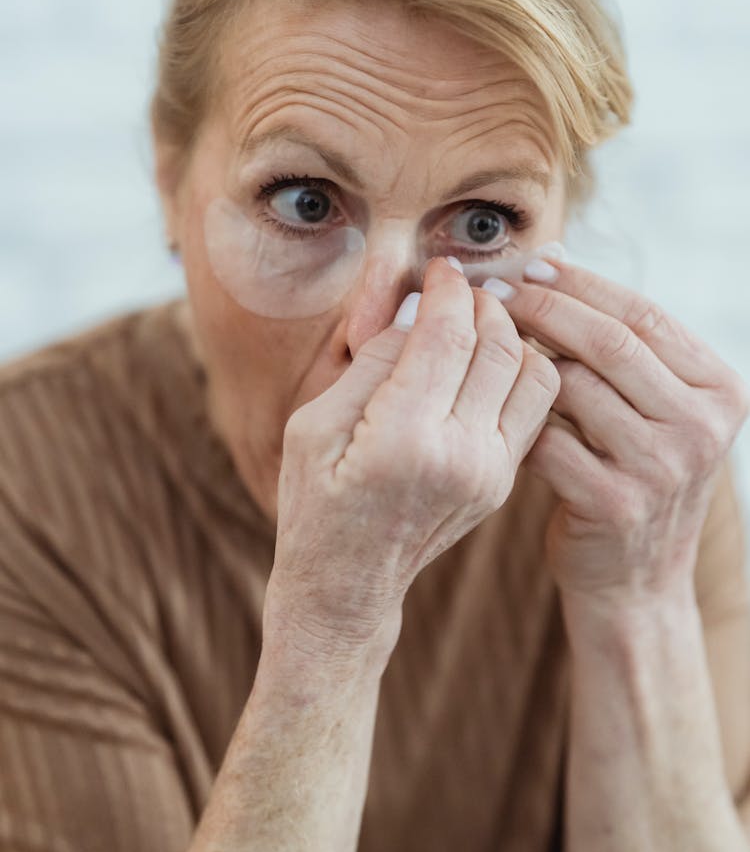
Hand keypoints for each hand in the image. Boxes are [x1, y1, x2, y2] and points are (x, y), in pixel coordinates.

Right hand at [265, 256, 559, 667]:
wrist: (348, 583)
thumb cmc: (315, 500)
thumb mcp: (313, 426)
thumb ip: (370, 363)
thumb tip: (418, 311)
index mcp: (404, 439)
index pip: (448, 335)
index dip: (447, 289)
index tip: (439, 268)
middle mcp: (460, 456)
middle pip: (500, 345)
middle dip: (484, 302)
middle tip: (461, 286)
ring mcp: (490, 473)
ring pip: (534, 372)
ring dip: (513, 333)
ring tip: (480, 318)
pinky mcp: (504, 481)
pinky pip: (534, 405)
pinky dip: (522, 368)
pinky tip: (492, 356)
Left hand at [498, 255, 749, 602]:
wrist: (635, 581)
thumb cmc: (631, 477)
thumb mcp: (653, 411)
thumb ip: (622, 348)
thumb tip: (556, 258)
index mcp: (719, 389)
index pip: (645, 315)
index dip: (582, 284)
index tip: (530, 265)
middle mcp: (702, 426)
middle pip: (611, 343)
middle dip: (543, 308)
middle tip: (491, 292)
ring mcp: (663, 468)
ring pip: (574, 387)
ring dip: (523, 361)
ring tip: (486, 345)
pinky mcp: (615, 505)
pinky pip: (548, 440)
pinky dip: (516, 420)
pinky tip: (492, 409)